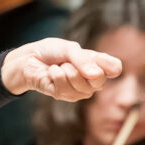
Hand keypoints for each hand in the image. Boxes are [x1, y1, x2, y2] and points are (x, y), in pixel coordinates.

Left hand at [1, 39, 123, 99]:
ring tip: (59, 66)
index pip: (115, 69)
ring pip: (81, 87)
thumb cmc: (52, 51)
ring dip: (66, 71)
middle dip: (81, 67)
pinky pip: (64, 88)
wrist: (29, 58)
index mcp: (97, 66)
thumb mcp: (69, 48)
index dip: (107, 63)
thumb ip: (83, 60)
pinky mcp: (62, 96)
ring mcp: (78, 91)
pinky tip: (52, 72)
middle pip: (99, 81)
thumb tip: (95, 75)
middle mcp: (91, 81)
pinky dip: (56, 76)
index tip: (93, 56)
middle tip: (68, 60)